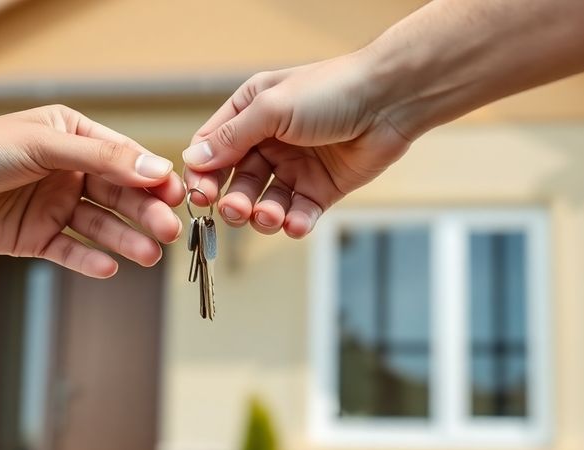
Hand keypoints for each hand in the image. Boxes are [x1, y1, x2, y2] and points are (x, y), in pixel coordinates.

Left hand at [0, 105, 185, 278]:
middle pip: (119, 196)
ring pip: (101, 226)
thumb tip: (154, 169)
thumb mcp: (43, 145)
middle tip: (169, 232)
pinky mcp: (37, 238)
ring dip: (126, 239)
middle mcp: (70, 173)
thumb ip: (100, 158)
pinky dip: (90, 260)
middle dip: (146, 214)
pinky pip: (71, 251)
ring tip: (150, 254)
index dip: (152, 178)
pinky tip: (110, 267)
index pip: (125, 159)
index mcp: (75, 138)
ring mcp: (54, 207)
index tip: (176, 195)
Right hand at [182, 53, 412, 238]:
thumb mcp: (272, 108)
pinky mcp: (321, 190)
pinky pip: (298, 214)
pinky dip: (293, 224)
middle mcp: (269, 141)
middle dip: (233, 201)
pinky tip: (295, 224)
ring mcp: (296, 167)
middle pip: (236, 182)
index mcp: (251, 112)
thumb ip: (231, 137)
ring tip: (269, 216)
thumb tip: (192, 159)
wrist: (391, 100)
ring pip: (265, 203)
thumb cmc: (332, 90)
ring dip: (261, 216)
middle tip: (235, 210)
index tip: (199, 195)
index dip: (202, 173)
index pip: (212, 148)